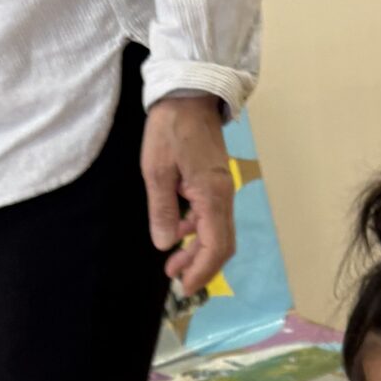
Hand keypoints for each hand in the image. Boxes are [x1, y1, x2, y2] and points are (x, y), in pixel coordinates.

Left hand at [141, 95, 234, 296]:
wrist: (189, 94)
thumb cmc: (171, 128)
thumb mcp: (157, 170)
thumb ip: (163, 210)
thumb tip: (166, 245)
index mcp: (212, 195)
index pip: (214, 246)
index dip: (201, 271)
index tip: (184, 287)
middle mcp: (224, 196)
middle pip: (222, 244)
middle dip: (201, 266)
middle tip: (175, 278)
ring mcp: (222, 189)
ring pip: (218, 233)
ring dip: (199, 251)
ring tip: (173, 263)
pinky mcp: (216, 183)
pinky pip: (213, 217)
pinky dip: (199, 233)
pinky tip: (179, 233)